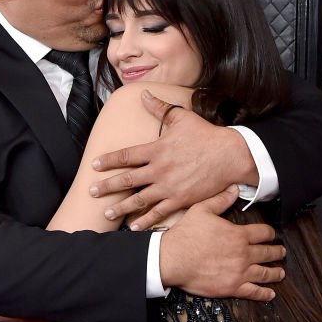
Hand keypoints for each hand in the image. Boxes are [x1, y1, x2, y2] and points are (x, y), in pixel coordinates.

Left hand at [89, 89, 257, 229]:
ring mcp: (169, 187)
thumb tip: (143, 94)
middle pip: (127, 180)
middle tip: (92, 192)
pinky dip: (146, 221)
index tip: (95, 166)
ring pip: (139, 200)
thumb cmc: (205, 135)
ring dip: (121, 207)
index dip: (109, 161)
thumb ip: (159, 108)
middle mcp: (159, 169)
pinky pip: (159, 213)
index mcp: (156, 149)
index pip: (126, 156)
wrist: (229, 155)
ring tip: (107, 213)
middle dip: (107, 187)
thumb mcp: (181, 117)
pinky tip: (135, 227)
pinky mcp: (180, 199)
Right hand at [159, 186, 284, 300]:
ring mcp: (240, 272)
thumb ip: (221, 200)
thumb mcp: (202, 210)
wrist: (172, 259)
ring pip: (265, 273)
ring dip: (275, 273)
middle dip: (277, 252)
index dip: (270, 233)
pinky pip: (254, 292)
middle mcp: (244, 254)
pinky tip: (270, 293)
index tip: (272, 235)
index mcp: (238, 235)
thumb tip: (233, 189)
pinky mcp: (232, 287)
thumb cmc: (185, 236)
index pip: (263, 233)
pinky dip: (264, 293)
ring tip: (280, 273)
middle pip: (268, 253)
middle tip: (281, 252)